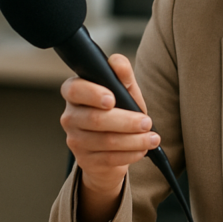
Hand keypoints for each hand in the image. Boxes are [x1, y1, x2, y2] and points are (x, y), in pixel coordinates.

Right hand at [59, 54, 159, 221]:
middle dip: (125, 121)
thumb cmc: (118, 112)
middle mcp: (69, 116)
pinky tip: (143, 149)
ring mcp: (74, 140)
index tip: (112, 99)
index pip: (75, 90)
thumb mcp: (124, 92)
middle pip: (95, 119)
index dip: (92, 94)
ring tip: (152, 138)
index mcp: (74, 92)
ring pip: (105, 141)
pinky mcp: (84, 159)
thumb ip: (122, 75)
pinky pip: (109, 158)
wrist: (112, 148)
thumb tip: (117, 62)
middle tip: (147, 122)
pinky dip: (130, 154)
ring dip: (133, 140)